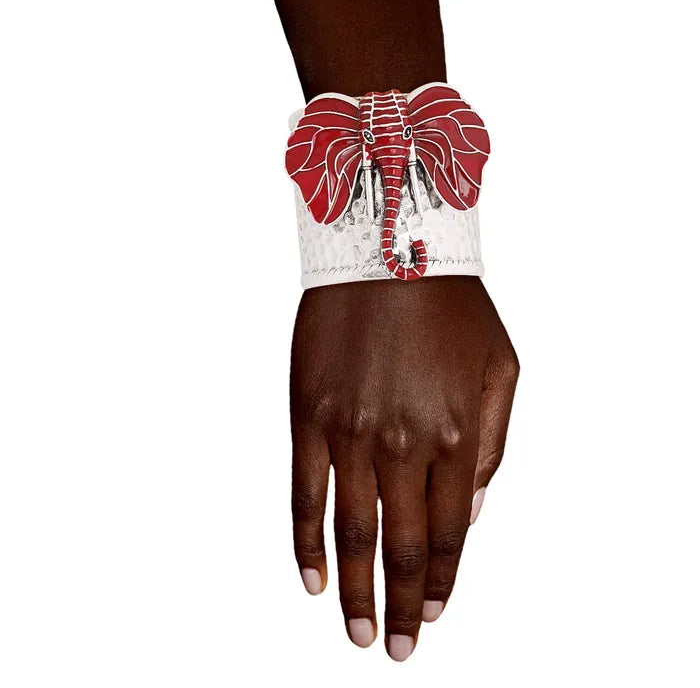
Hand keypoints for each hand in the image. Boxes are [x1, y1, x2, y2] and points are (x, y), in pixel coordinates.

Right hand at [290, 276, 517, 660]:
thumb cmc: (452, 308)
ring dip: (357, 589)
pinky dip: (306, 543)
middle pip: (404, 546)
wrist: (390, 248)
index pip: (452, 533)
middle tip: (399, 647)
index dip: (445, 582)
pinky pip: (304, 493)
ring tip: (360, 630)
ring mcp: (350, 432)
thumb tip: (472, 510)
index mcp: (456, 435)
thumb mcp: (501, 371)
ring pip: (352, 531)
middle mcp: (403, 443)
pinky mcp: (308, 415)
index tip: (437, 615)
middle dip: (405, 605)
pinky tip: (313, 579)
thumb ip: (491, 447)